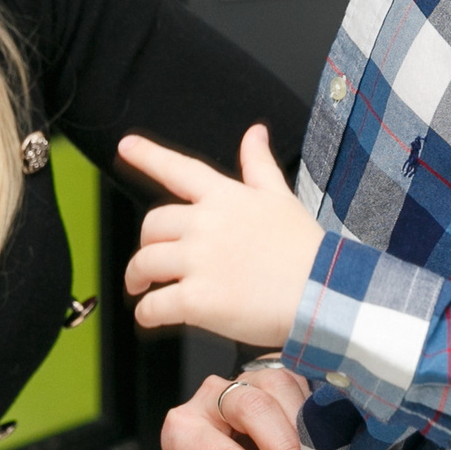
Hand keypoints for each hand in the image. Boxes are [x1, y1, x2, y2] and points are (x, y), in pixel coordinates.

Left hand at [121, 126, 325, 347]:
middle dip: (146, 243)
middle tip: (148, 260)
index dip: (148, 155)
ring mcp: (199, 261)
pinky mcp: (196, 300)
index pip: (179, 169)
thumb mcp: (282, 198)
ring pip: (145, 264)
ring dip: (138, 279)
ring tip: (143, 289)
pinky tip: (152, 315)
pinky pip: (154, 306)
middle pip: (152, 225)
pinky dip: (147, 313)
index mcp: (225, 198)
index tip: (127, 146)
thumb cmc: (307, 252)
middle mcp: (206, 224)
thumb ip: (259, 166)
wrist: (323, 294)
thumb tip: (255, 134)